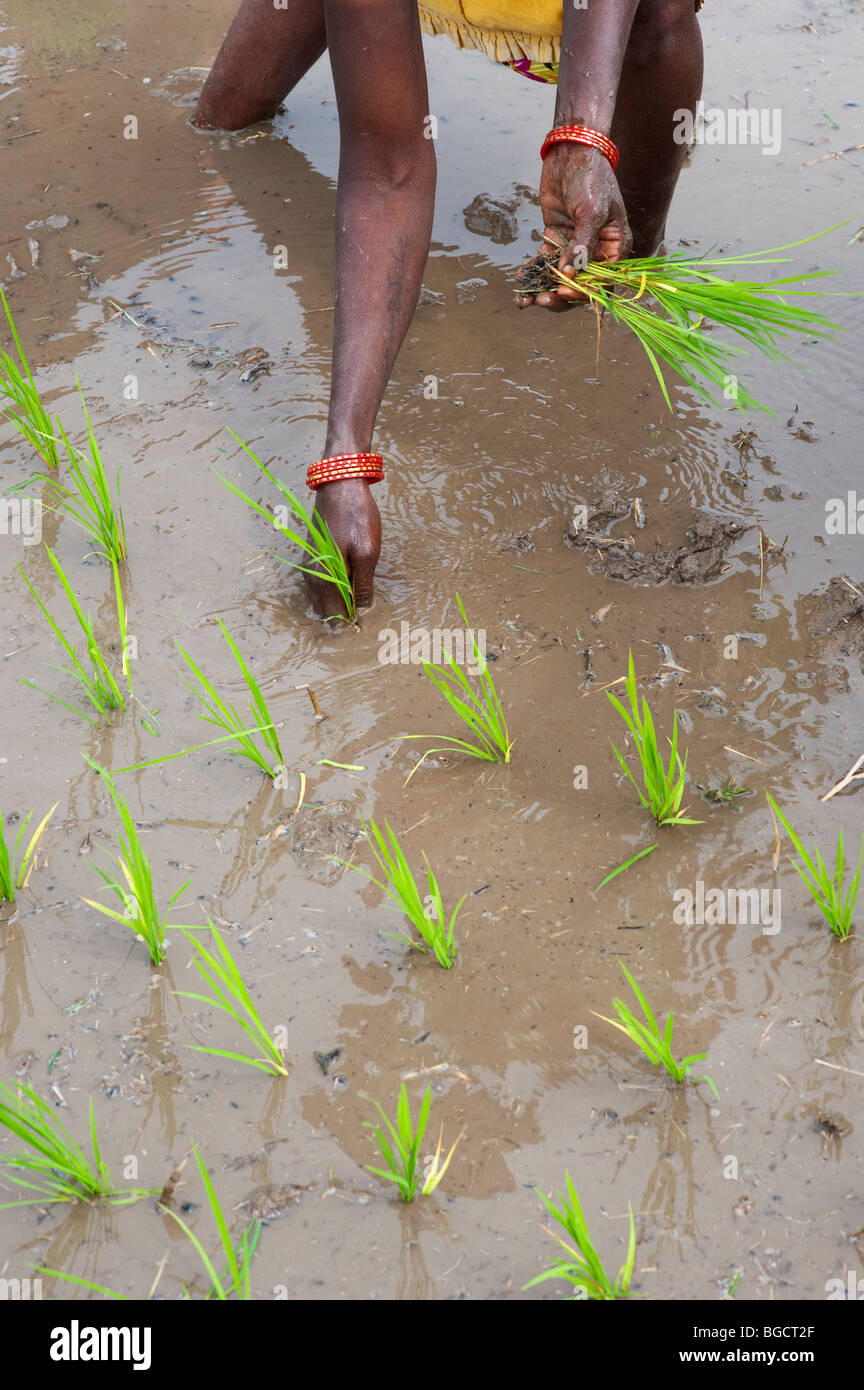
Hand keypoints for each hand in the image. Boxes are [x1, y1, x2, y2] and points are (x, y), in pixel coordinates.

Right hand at [307, 478, 380, 619]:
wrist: (339, 484)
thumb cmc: (355, 517)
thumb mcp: (367, 552)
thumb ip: (363, 584)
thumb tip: (362, 609)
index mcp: (324, 577)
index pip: (334, 613)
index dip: (348, 621)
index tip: (362, 624)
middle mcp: (312, 574)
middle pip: (324, 607)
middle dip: (340, 614)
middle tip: (359, 614)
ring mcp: (310, 564)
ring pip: (320, 596)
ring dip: (335, 602)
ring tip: (354, 603)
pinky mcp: (313, 554)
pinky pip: (319, 582)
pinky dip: (330, 590)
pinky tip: (344, 586)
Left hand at [517, 143, 631, 309]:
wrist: (571, 152)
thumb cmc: (590, 179)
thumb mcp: (592, 212)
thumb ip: (583, 245)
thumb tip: (570, 274)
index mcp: (614, 247)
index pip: (603, 281)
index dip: (584, 292)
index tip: (564, 291)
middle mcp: (596, 250)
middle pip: (580, 284)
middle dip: (560, 296)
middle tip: (542, 299)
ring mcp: (574, 246)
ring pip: (560, 277)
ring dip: (544, 290)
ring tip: (526, 300)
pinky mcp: (556, 238)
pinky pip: (545, 262)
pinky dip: (533, 273)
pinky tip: (520, 282)